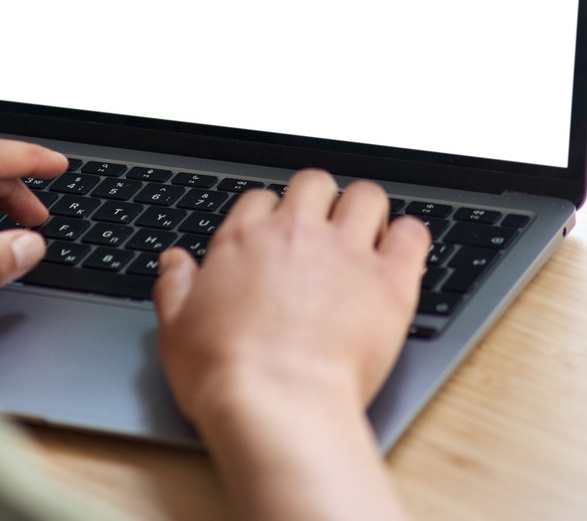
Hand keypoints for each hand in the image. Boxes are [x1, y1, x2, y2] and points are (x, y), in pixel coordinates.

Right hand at [153, 169, 430, 431]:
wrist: (276, 403)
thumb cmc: (225, 374)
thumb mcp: (175, 330)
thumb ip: (175, 287)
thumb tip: (174, 263)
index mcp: (244, 240)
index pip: (261, 200)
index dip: (269, 217)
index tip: (274, 239)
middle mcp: (296, 234)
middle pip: (314, 184)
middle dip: (319, 200)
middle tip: (321, 231)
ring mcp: (347, 253)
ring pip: (366, 197)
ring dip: (365, 210)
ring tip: (365, 235)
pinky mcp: (390, 281)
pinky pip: (412, 234)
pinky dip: (410, 237)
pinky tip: (402, 252)